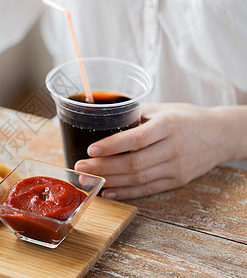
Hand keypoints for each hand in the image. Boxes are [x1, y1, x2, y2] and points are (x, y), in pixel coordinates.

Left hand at [75, 103, 246, 199]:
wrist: (221, 134)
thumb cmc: (186, 117)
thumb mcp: (163, 109)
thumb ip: (135, 116)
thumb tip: (104, 123)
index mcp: (168, 126)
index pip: (136, 138)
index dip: (112, 146)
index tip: (90, 150)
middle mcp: (173, 148)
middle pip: (133, 163)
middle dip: (103, 168)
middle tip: (80, 169)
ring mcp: (176, 167)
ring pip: (138, 179)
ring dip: (110, 182)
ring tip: (88, 181)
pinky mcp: (177, 180)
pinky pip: (148, 190)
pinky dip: (126, 193)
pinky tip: (108, 191)